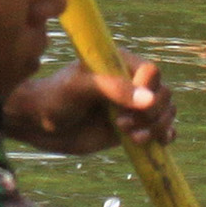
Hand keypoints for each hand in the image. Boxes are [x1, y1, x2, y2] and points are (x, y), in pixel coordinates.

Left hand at [5, 61, 172, 152]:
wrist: (40, 123)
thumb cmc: (55, 98)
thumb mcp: (79, 88)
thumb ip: (112, 89)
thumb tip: (148, 99)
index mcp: (119, 63)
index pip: (151, 72)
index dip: (148, 90)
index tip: (127, 105)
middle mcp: (130, 83)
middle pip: (163, 94)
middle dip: (152, 113)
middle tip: (122, 125)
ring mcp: (132, 106)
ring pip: (165, 112)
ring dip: (157, 127)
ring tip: (132, 138)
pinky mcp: (132, 126)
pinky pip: (160, 129)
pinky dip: (165, 135)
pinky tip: (160, 142)